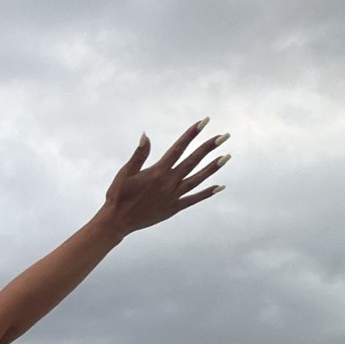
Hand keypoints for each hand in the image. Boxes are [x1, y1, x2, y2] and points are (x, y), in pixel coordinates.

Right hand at [100, 122, 228, 236]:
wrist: (118, 221)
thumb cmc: (118, 195)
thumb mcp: (125, 173)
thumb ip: (138, 155)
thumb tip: (146, 136)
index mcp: (158, 171)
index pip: (179, 148)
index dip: (191, 134)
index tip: (203, 122)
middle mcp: (169, 182)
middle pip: (193, 161)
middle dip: (209, 147)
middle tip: (224, 136)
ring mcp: (173, 196)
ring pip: (198, 179)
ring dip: (213, 167)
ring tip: (226, 156)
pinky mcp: (174, 208)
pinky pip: (194, 199)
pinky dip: (207, 193)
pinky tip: (220, 186)